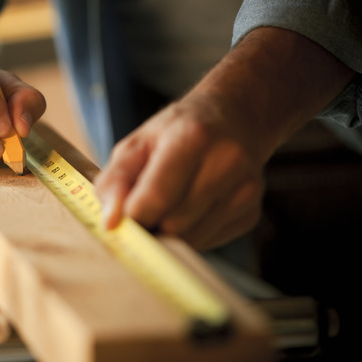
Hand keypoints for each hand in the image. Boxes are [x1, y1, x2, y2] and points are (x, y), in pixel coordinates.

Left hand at [94, 95, 265, 249]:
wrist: (234, 119)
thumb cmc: (176, 133)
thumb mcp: (137, 143)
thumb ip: (115, 181)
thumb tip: (110, 222)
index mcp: (193, 137)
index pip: (156, 198)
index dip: (131, 216)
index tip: (120, 217)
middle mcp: (227, 162)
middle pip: (172, 224)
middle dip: (151, 223)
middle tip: (145, 205)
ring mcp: (245, 190)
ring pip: (190, 239)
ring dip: (170, 231)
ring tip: (170, 203)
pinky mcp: (251, 214)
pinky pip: (207, 243)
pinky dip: (190, 233)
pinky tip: (193, 207)